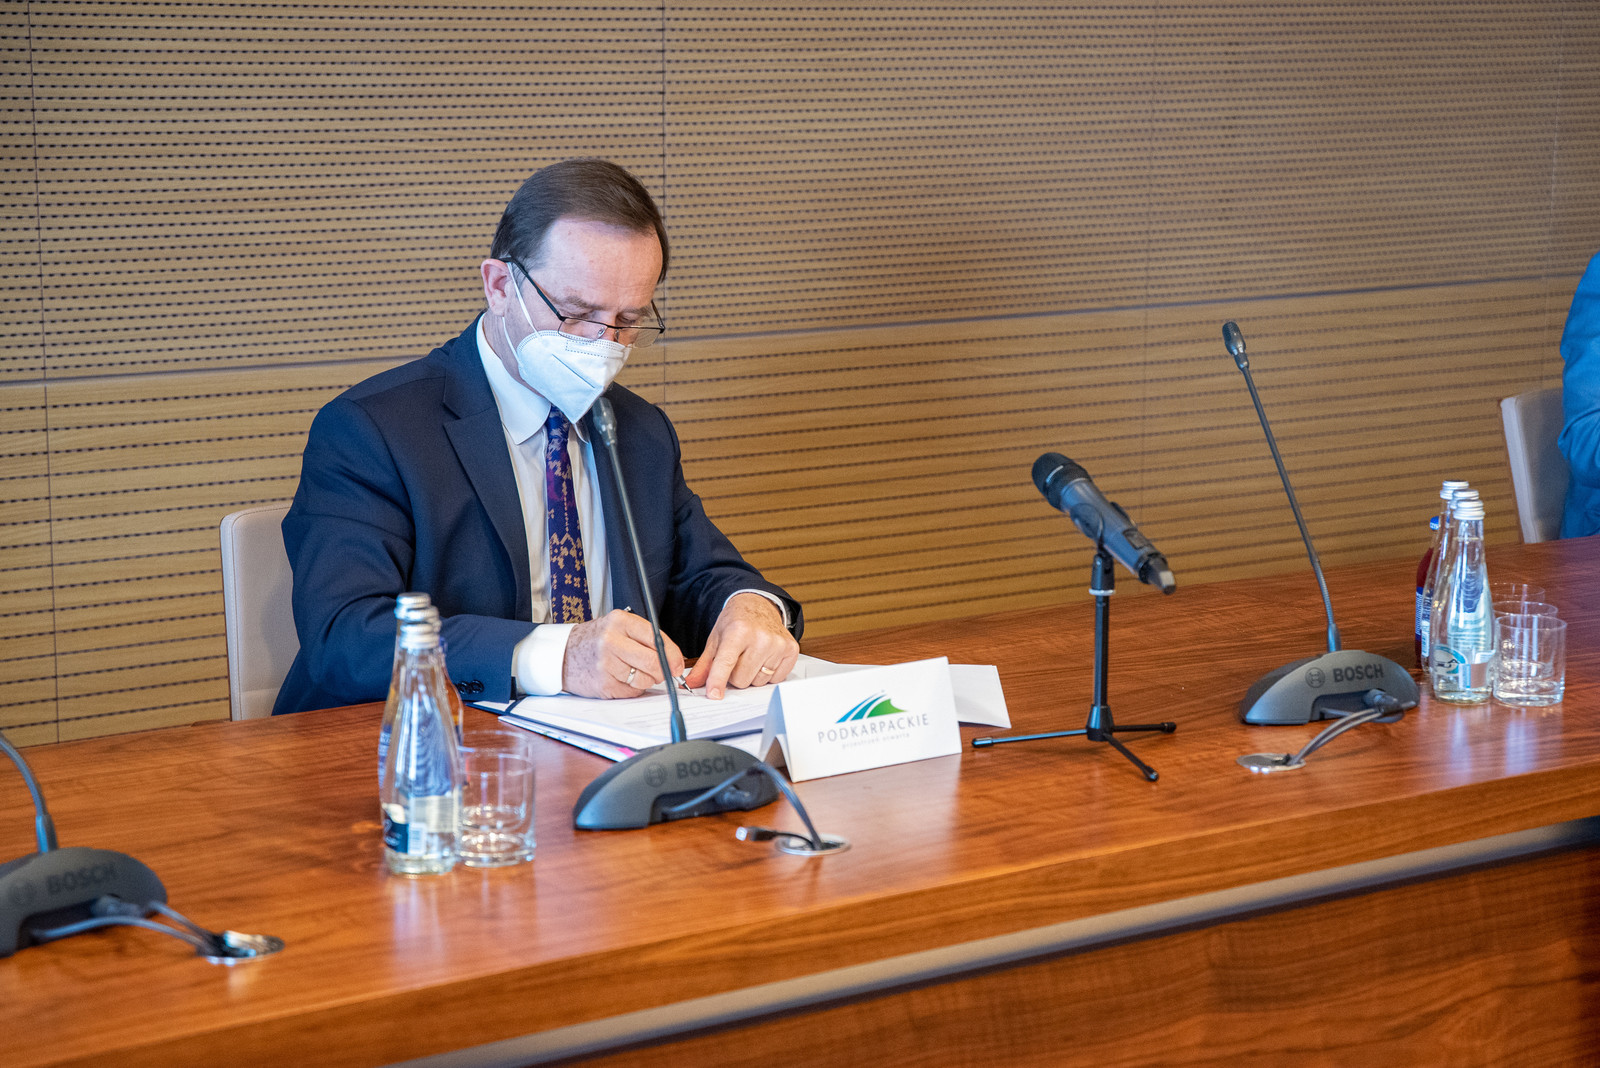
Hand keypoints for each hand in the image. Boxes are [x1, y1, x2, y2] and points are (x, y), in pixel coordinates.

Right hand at [562, 609, 685, 698]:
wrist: (563, 654)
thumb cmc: (597, 640)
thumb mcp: (618, 627)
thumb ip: (646, 638)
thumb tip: (675, 660)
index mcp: (619, 622)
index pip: (656, 638)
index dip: (672, 654)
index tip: (678, 664)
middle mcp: (611, 641)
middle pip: (653, 661)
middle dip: (663, 671)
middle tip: (663, 672)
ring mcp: (605, 664)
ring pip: (644, 679)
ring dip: (647, 681)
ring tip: (634, 672)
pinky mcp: (603, 684)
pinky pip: (632, 692)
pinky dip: (633, 689)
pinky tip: (622, 679)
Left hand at [684, 594, 798, 699]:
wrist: (758, 605)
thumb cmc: (736, 622)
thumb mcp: (716, 639)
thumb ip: (704, 665)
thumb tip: (691, 684)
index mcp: (738, 631)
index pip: (726, 663)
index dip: (718, 681)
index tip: (714, 694)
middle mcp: (761, 637)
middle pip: (741, 679)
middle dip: (735, 675)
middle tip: (737, 660)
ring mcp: (778, 644)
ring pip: (758, 682)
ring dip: (752, 675)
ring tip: (752, 657)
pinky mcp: (791, 650)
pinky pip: (775, 680)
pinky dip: (768, 674)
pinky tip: (765, 658)